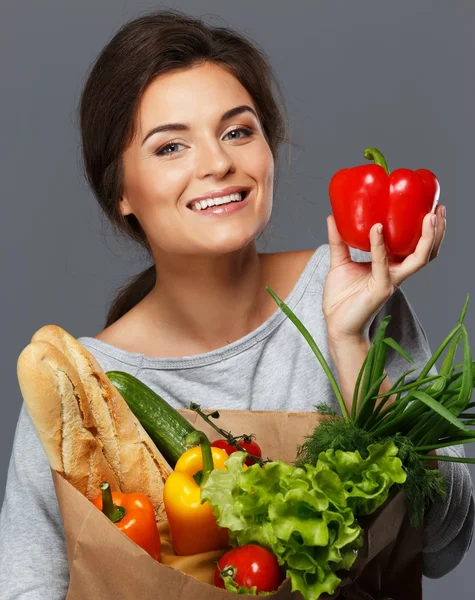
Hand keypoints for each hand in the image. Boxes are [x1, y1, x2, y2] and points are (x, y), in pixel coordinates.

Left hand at [323, 205, 445, 342]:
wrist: (335, 324)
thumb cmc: (341, 298)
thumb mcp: (340, 262)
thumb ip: (339, 240)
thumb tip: (333, 216)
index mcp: (390, 266)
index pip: (415, 246)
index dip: (426, 229)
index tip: (429, 206)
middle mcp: (396, 274)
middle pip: (426, 252)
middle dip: (437, 231)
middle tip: (439, 208)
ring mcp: (391, 281)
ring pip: (419, 259)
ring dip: (427, 238)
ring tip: (428, 217)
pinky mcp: (380, 289)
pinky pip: (382, 264)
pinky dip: (379, 245)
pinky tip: (377, 229)